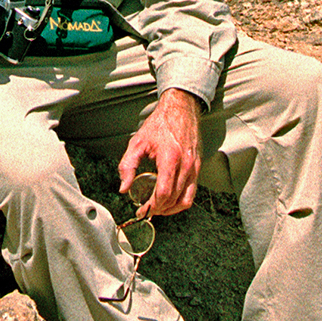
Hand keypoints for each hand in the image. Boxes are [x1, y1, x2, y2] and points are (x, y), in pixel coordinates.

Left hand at [118, 88, 203, 216]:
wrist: (181, 109)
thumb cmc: (160, 124)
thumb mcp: (138, 142)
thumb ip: (128, 165)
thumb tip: (124, 188)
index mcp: (170, 158)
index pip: (164, 193)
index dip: (152, 206)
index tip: (142, 210)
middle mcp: (186, 165)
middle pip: (174, 199)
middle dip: (159, 210)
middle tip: (146, 211)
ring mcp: (194, 167)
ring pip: (186, 200)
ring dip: (171, 209)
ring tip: (158, 209)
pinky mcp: (198, 167)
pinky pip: (192, 192)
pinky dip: (181, 201)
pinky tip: (170, 201)